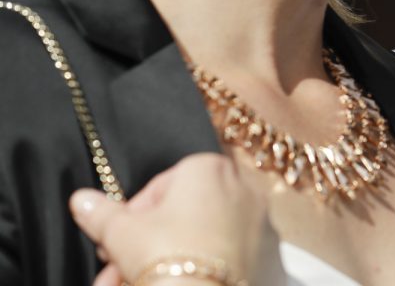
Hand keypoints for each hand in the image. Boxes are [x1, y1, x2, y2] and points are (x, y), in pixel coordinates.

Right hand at [70, 153, 284, 285]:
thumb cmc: (163, 253)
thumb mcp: (121, 232)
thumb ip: (101, 213)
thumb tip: (81, 199)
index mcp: (208, 167)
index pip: (160, 186)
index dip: (132, 217)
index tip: (115, 241)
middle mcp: (241, 185)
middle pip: (181, 215)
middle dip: (144, 245)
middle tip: (118, 268)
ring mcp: (258, 219)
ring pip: (201, 238)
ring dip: (164, 261)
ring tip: (130, 283)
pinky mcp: (267, 252)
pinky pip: (225, 255)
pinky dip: (198, 268)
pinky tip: (174, 284)